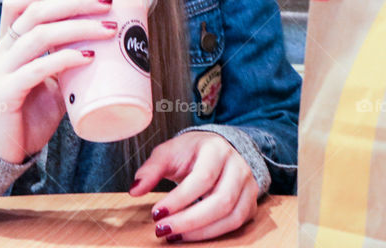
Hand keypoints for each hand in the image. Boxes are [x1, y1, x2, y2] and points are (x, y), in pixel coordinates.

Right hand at [0, 0, 115, 163]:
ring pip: (38, 35)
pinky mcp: (4, 93)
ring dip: (78, 28)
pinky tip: (87, 58)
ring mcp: (0, 71)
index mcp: (9, 43)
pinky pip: (36, 69)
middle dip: (74, 3)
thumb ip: (67, 64)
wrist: (1, 152)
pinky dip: (64, 59)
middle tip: (106, 3)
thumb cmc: (28, 114)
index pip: (19, 3)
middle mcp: (1, 51)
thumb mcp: (50, 82)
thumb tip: (106, 49)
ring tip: (108, 30)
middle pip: (35, 12)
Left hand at [128, 131, 258, 241]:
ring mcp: (248, 186)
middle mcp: (238, 166)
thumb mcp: (168, 152)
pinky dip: (212, 234)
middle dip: (189, 220)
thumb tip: (135, 191)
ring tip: (174, 236)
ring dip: (201, 232)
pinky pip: (236, 224)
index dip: (180, 199)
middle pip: (221, 201)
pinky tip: (191, 235)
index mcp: (217, 149)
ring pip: (231, 217)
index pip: (203, 177)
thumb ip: (151, 170)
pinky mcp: (250, 203)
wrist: (216, 149)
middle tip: (163, 229)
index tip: (156, 213)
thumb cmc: (191, 152)